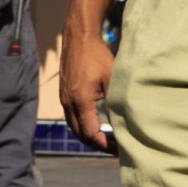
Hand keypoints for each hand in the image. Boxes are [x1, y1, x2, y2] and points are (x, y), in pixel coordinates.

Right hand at [64, 25, 118, 151]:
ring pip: (74, 128)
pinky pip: (72, 118)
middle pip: (81, 135)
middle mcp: (69, 103)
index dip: (105, 145)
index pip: (91, 134)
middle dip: (97, 145)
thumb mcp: (111, 79)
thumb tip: (123, 124)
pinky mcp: (64, 95)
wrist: (78, 38)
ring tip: (107, 139)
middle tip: (115, 148)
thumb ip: (115, 103)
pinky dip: (83, 126)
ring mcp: (64, 99)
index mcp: (80, 101)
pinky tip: (96, 124)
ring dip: (90, 136)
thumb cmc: (97, 56)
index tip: (119, 149)